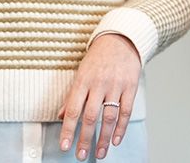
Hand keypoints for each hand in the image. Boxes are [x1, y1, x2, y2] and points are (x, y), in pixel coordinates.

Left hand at [57, 33, 140, 160]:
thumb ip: (71, 96)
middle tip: (81, 155)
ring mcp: (115, 86)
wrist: (121, 39)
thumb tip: (60, 116)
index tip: (64, 145)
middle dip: (85, 139)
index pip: (72, 109)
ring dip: (104, 138)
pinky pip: (126, 111)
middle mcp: (98, 84)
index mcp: (82, 81)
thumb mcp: (80, 73)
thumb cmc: (98, 57)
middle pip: (90, 117)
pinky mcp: (130, 87)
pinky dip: (121, 128)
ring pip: (109, 117)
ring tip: (99, 153)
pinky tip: (116, 140)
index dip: (67, 129)